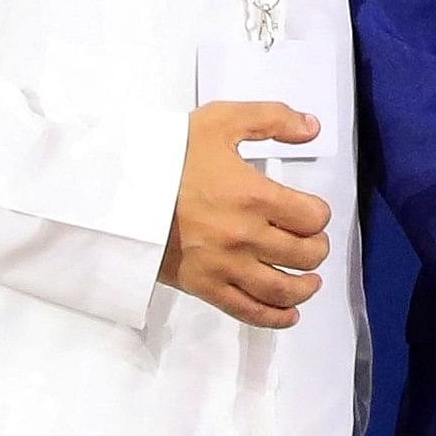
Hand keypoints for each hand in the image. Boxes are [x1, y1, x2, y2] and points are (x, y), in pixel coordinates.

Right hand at [159, 102, 331, 327]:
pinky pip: (248, 311)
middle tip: (311, 241)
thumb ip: (272, 118)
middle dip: (315, 247)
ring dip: (305, 286)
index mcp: (253, 195)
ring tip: (309, 279)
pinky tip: (290, 313)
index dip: (319, 214)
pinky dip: (276, 317)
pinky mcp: (203, 287)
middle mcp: (244, 237)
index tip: (310, 211)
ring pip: (283, 289)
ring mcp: (224, 266)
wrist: (116, 188)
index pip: (312, 217)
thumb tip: (313, 127)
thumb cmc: (169, 153)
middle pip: (304, 255)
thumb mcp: (221, 120)